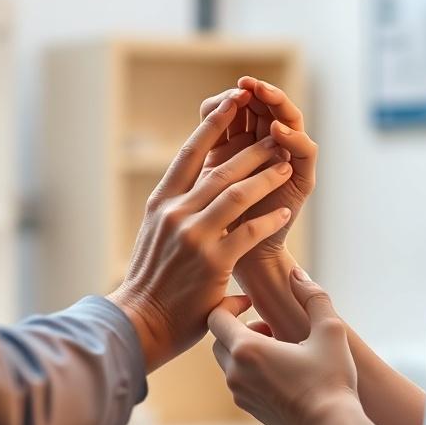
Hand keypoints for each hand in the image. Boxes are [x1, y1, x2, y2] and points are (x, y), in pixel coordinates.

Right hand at [108, 95, 294, 372]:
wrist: (140, 324)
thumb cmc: (151, 282)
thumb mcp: (155, 236)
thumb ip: (180, 213)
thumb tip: (204, 200)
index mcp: (160, 202)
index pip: (188, 154)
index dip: (212, 124)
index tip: (230, 101)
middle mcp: (175, 212)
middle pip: (220, 168)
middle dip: (251, 147)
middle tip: (273, 132)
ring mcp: (193, 236)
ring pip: (237, 193)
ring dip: (266, 176)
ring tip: (285, 165)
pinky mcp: (213, 261)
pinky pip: (249, 232)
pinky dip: (269, 220)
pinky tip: (285, 213)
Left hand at [199, 77, 317, 264]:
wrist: (241, 258)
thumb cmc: (218, 220)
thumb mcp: (208, 179)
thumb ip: (212, 148)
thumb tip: (209, 112)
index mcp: (244, 141)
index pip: (243, 108)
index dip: (235, 97)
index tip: (227, 89)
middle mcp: (271, 145)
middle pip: (269, 106)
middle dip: (258, 92)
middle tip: (247, 82)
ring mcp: (290, 159)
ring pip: (291, 119)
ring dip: (278, 103)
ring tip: (264, 93)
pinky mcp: (304, 177)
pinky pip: (305, 149)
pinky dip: (292, 137)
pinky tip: (277, 130)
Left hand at [208, 269, 358, 424]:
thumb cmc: (331, 379)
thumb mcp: (330, 330)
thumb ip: (313, 296)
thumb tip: (297, 274)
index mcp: (246, 349)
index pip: (215, 317)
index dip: (231, 304)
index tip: (252, 302)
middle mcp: (235, 372)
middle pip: (218, 339)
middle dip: (239, 327)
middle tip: (270, 327)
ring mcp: (240, 394)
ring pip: (228, 361)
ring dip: (245, 349)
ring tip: (280, 348)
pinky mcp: (249, 409)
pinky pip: (239, 381)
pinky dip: (251, 369)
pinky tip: (283, 370)